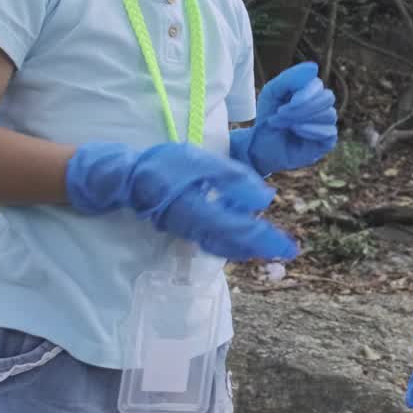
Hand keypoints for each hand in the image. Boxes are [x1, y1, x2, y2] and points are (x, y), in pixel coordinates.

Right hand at [66, 141, 297, 260]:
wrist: (124, 179)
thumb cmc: (162, 166)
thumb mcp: (199, 162)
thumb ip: (232, 178)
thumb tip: (265, 199)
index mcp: (201, 212)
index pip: (242, 232)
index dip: (267, 241)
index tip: (289, 249)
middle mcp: (197, 229)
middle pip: (236, 245)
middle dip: (262, 248)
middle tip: (288, 250)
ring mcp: (189, 232)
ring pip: (226, 245)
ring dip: (250, 246)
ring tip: (272, 243)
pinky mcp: (185, 229)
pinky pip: (215, 240)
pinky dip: (234, 241)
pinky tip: (245, 235)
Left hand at [231, 61, 338, 175]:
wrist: (259, 147)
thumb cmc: (267, 118)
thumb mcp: (272, 93)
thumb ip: (290, 78)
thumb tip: (314, 67)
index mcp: (310, 93)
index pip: (318, 86)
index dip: (305, 93)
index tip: (284, 104)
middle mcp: (321, 107)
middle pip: (327, 98)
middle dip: (303, 107)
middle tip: (281, 115)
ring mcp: (325, 124)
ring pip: (329, 114)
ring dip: (303, 118)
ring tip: (284, 125)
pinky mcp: (326, 142)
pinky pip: (330, 132)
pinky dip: (312, 130)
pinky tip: (297, 131)